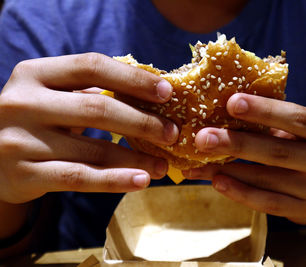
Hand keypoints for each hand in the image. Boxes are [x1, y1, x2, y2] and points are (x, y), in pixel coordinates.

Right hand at [0, 53, 177, 203]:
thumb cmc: (35, 120)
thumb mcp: (52, 96)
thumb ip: (89, 91)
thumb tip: (149, 96)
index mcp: (35, 73)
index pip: (92, 66)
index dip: (133, 78)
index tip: (166, 92)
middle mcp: (23, 102)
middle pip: (98, 107)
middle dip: (143, 122)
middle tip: (172, 133)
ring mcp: (20, 140)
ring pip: (94, 148)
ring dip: (136, 157)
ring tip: (163, 164)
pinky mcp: (23, 175)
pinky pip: (79, 177)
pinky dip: (115, 180)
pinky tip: (141, 180)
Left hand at [183, 93, 305, 223]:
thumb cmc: (304, 147)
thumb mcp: (298, 130)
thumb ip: (272, 121)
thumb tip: (221, 110)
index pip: (296, 117)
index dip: (264, 110)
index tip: (232, 102)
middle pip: (277, 151)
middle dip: (236, 143)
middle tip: (203, 137)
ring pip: (267, 179)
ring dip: (228, 170)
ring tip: (198, 164)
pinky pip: (268, 203)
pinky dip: (240, 192)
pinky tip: (217, 182)